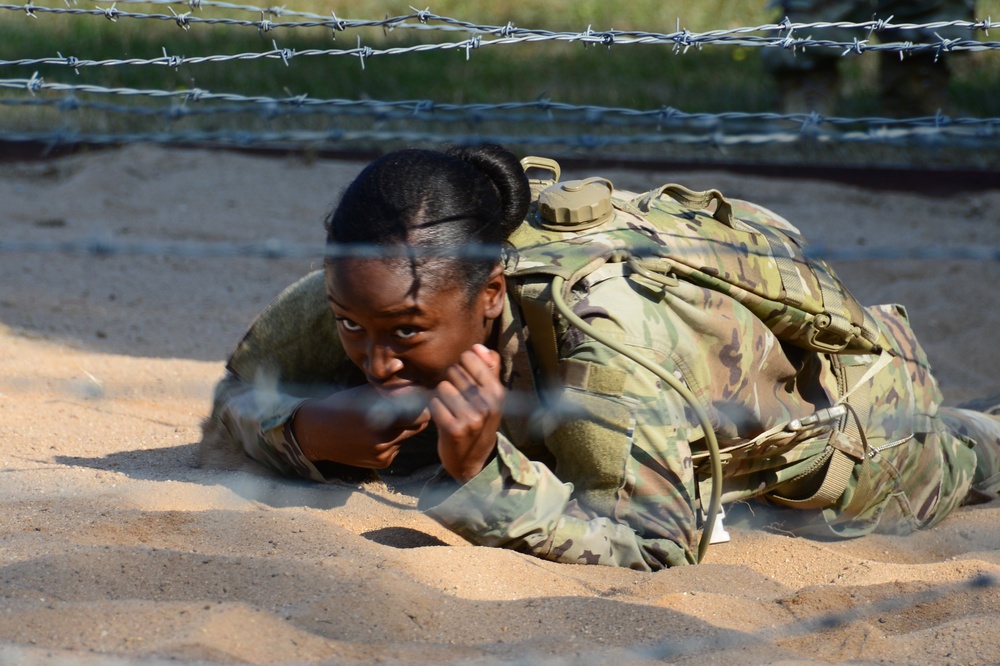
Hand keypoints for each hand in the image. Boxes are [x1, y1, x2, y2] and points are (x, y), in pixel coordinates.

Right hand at [292, 383, 430, 468]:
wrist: (317, 434)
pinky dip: (393, 440)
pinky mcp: (382, 463)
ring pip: (408, 437)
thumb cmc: (342, 406)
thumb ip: (394, 392)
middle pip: (419, 426)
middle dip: (416, 415)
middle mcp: (384, 439)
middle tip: (408, 407)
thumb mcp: (367, 393)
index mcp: (380, 418)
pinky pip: (398, 448)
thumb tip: (420, 386)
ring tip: (385, 421)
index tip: (421, 397)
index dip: (423, 404)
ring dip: (403, 428)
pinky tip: (375, 435)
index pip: (421, 414)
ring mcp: (383, 454)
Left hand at [430, 344, 504, 482]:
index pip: (470, 357)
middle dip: (451, 382)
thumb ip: (489, 368)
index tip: (465, 380)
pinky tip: (443, 418)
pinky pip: (434, 403)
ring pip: (442, 387)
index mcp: (497, 391)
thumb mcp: (492, 396)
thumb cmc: (480, 421)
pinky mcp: (453, 429)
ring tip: (451, 409)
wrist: (473, 460)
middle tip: (458, 399)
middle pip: (453, 371)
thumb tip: (478, 347)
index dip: (462, 366)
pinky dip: (435, 409)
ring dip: (441, 397)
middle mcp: (486, 403)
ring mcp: (470, 417)